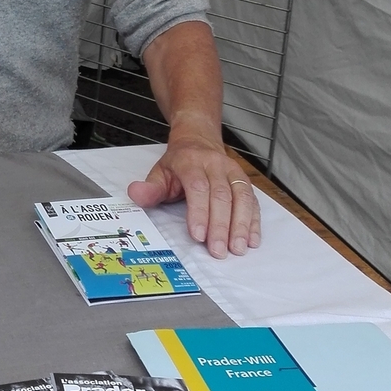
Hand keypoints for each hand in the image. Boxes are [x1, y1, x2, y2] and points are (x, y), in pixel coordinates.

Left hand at [128, 140, 260, 259]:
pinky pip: (254, 200)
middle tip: (218, 250)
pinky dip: (254, 221)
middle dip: (221, 226)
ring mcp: (233, 172)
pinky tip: (252, 239)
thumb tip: (135, 193)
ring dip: (241, 225)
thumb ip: (150, 187)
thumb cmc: (178, 162)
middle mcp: (216, 165)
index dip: (199, 212)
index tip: (198, 236)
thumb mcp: (160, 172)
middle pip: (222, 196)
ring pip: (242, 198)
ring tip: (238, 248)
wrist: (199, 139)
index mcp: (191, 162)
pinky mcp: (245, 181)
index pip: (198, 187)